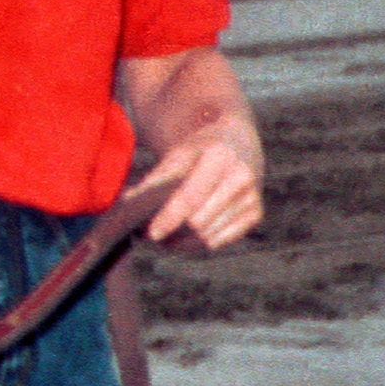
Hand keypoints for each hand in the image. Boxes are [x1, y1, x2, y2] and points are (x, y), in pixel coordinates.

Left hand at [137, 123, 264, 251]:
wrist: (237, 143)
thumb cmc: (200, 149)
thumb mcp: (178, 154)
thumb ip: (156, 178)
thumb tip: (129, 202)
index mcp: (220, 157)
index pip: (191, 197)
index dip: (169, 217)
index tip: (152, 233)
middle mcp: (242, 177)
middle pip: (199, 222)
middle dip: (173, 231)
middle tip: (152, 232)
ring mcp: (252, 197)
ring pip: (209, 236)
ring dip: (184, 240)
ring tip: (168, 232)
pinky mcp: (256, 213)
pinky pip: (220, 241)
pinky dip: (199, 242)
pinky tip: (187, 234)